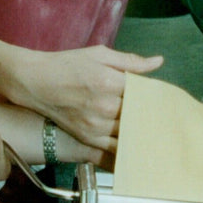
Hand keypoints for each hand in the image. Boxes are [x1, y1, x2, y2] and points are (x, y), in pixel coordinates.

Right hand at [9, 44, 162, 148]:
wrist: (34, 81)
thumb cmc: (66, 64)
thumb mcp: (99, 54)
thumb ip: (130, 61)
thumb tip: (158, 62)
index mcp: (110, 81)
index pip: (146, 93)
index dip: (158, 96)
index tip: (167, 98)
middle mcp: (105, 105)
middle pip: (141, 115)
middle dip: (154, 115)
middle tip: (168, 117)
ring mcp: (96, 124)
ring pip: (130, 133)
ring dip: (143, 132)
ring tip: (156, 131)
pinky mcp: (87, 136)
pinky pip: (115, 148)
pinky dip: (127, 146)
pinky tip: (137, 144)